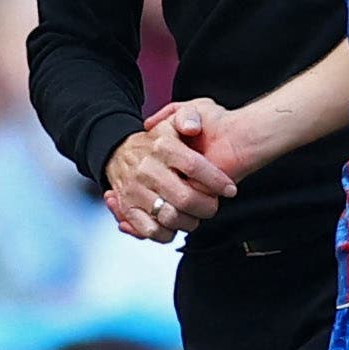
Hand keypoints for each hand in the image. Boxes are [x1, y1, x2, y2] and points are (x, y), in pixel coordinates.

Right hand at [102, 101, 237, 243]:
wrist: (118, 152)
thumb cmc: (156, 140)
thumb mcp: (173, 118)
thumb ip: (189, 116)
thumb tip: (193, 127)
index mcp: (162, 145)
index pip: (195, 166)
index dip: (216, 181)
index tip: (229, 189)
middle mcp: (147, 168)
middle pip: (185, 198)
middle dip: (207, 206)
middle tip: (212, 205)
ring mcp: (135, 190)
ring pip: (170, 217)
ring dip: (190, 221)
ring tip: (195, 215)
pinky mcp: (128, 208)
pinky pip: (151, 230)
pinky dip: (167, 233)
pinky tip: (176, 224)